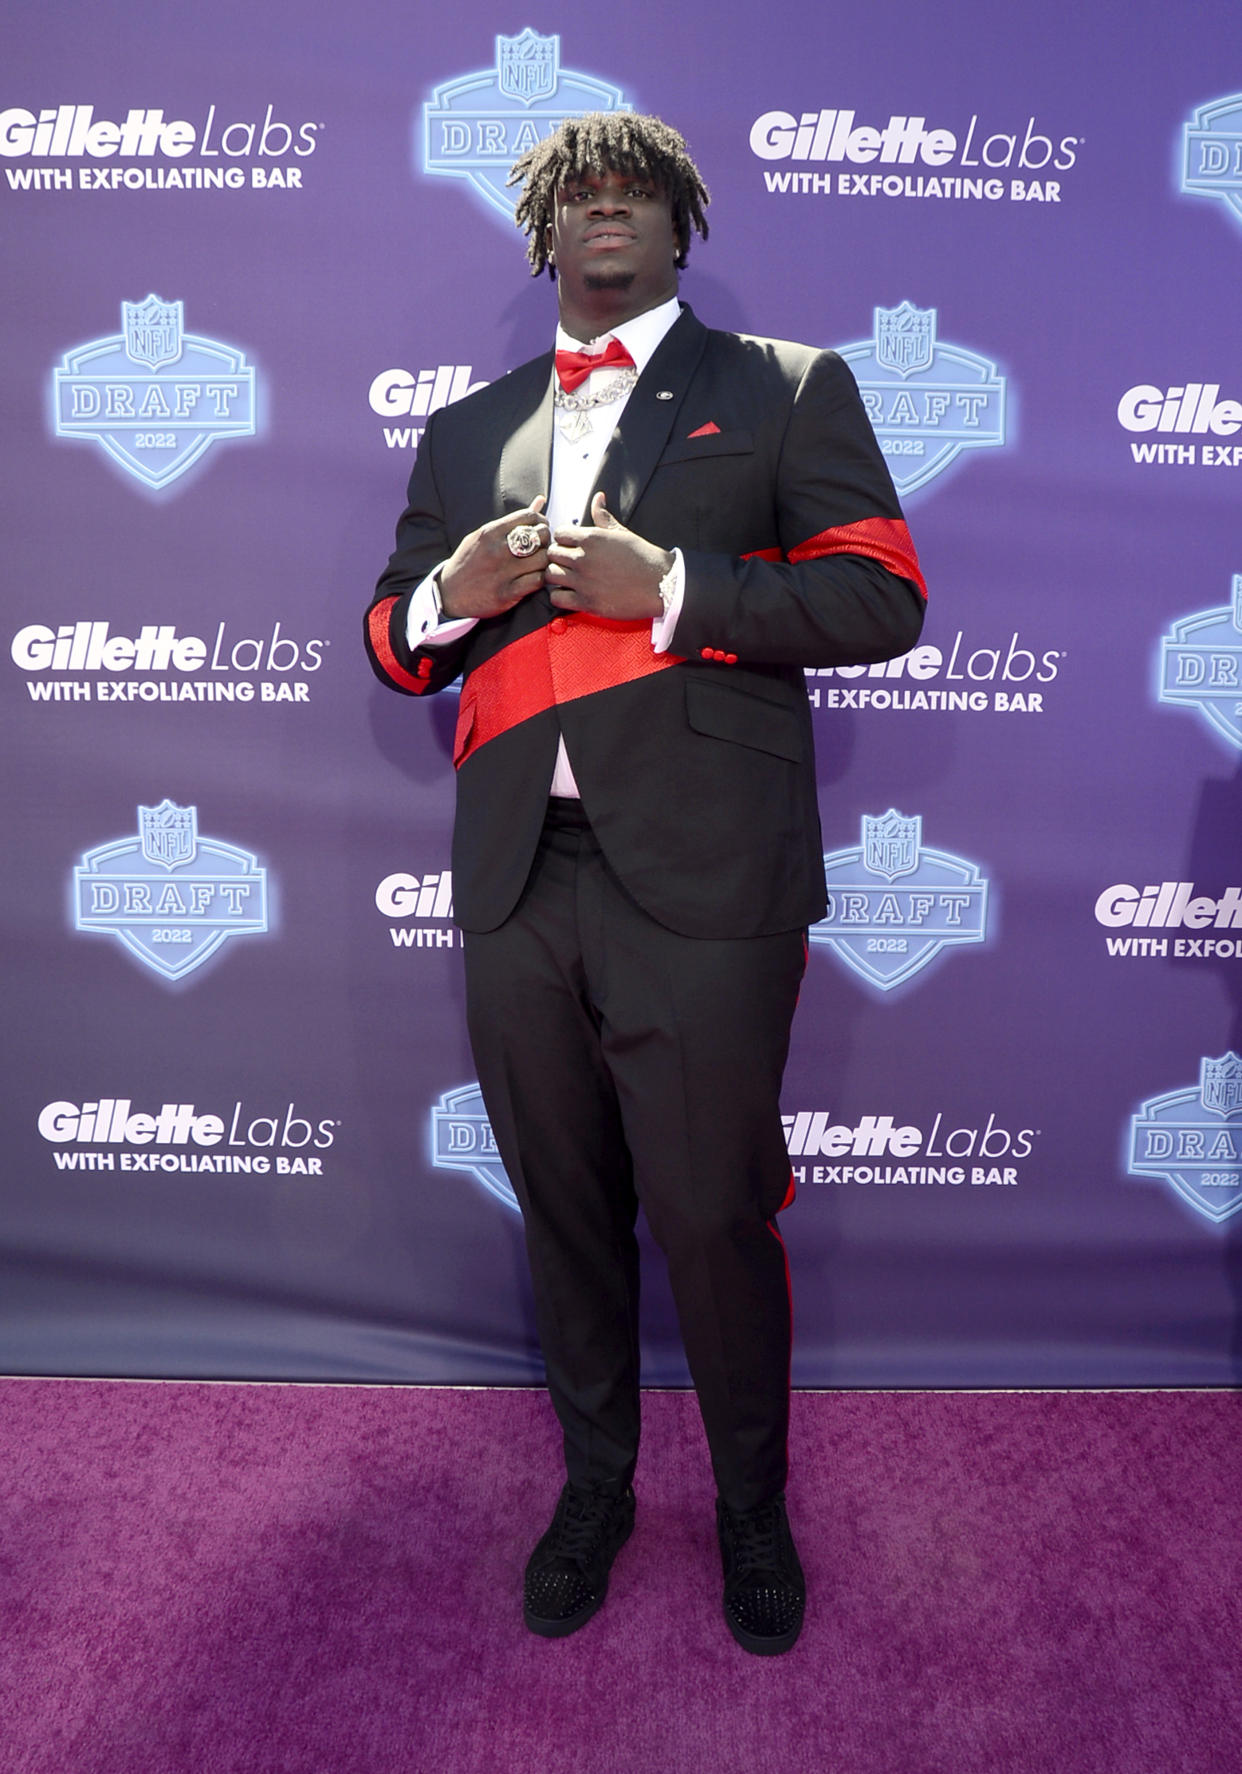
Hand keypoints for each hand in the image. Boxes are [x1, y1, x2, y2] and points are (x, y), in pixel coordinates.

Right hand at [438, 497, 550, 618]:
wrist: (449, 594)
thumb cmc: (469, 562)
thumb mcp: (484, 536)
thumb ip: (512, 521)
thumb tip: (541, 500)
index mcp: (490, 532)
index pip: (529, 517)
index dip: (540, 522)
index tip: (538, 530)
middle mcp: (497, 550)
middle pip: (540, 536)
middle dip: (545, 541)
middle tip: (540, 548)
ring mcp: (502, 572)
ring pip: (542, 559)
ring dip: (544, 561)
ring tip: (537, 564)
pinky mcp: (507, 593)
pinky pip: (538, 581)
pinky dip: (541, 579)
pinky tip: (534, 578)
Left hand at [546, 492, 671, 618]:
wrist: (661, 585)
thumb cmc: (643, 558)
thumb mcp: (622, 533)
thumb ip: (603, 517)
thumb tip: (597, 498)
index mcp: (591, 538)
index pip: (559, 534)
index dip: (563, 540)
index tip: (571, 547)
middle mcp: (583, 558)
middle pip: (551, 554)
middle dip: (558, 557)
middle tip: (568, 563)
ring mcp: (583, 581)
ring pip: (550, 575)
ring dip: (556, 576)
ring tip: (567, 578)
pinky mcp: (587, 602)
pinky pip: (557, 598)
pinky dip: (560, 597)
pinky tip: (570, 594)